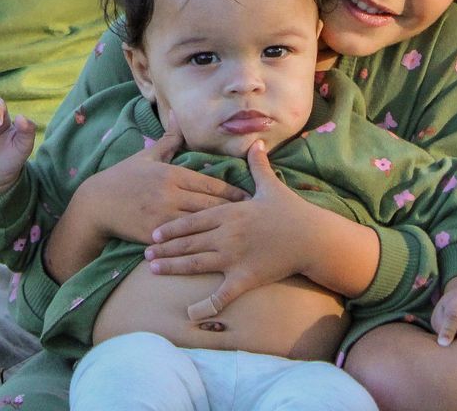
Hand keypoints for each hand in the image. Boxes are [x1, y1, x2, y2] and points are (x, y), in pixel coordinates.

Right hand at [72, 126, 246, 244]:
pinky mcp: (154, 233)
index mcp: (171, 173)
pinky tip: (215, 248)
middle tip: (255, 218)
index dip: (233, 192)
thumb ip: (169, 138)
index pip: (210, 184)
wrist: (96, 204)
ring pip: (200, 223)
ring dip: (221, 229)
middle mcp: (169, 193)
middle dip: (233, 212)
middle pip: (210, 205)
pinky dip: (199, 242)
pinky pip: (182, 239)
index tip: (250, 198)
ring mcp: (162, 215)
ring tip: (241, 235)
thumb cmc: (124, 177)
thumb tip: (177, 112)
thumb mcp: (147, 156)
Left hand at [135, 140, 311, 319]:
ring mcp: (234, 256)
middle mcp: (227, 234)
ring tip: (153, 269)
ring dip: (173, 267)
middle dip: (165, 247)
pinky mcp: (245, 277)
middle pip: (189, 241)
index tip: (154, 232)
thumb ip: (257, 165)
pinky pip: (222, 294)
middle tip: (145, 252)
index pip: (192, 219)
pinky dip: (205, 305)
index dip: (172, 227)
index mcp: (229, 212)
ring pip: (196, 263)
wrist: (311, 237)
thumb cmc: (291, 211)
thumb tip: (256, 142)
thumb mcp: (270, 185)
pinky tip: (189, 314)